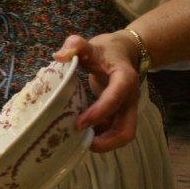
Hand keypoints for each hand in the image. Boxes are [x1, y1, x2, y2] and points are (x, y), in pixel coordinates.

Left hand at [55, 32, 140, 151]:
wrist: (123, 53)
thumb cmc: (104, 51)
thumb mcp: (90, 45)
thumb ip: (76, 45)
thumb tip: (59, 56)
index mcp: (125, 79)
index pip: (115, 98)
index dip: (99, 112)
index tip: (79, 123)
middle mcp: (130, 98)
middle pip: (127, 129)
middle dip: (106, 142)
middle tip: (81, 144)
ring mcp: (127, 108)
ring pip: (122, 134)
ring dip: (103, 142)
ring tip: (78, 142)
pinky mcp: (120, 114)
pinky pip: (113, 131)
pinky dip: (100, 137)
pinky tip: (81, 135)